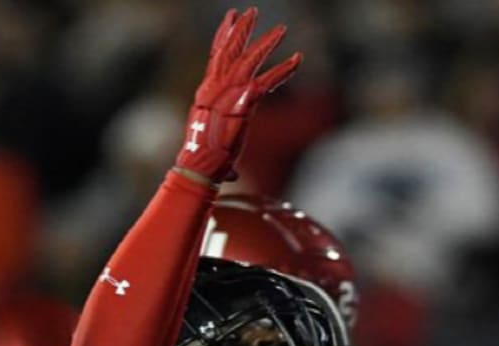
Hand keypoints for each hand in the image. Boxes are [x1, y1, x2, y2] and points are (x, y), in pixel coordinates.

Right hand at [174, 8, 301, 182]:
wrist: (200, 167)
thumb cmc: (205, 164)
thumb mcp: (215, 152)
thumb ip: (225, 154)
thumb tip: (230, 175)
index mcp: (205, 93)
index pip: (215, 58)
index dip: (223, 37)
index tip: (230, 19)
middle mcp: (214, 88)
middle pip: (228, 51)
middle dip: (240, 30)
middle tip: (250, 11)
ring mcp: (227, 94)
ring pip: (248, 59)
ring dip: (265, 43)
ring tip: (281, 29)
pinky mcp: (242, 103)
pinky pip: (267, 81)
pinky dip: (284, 70)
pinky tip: (298, 59)